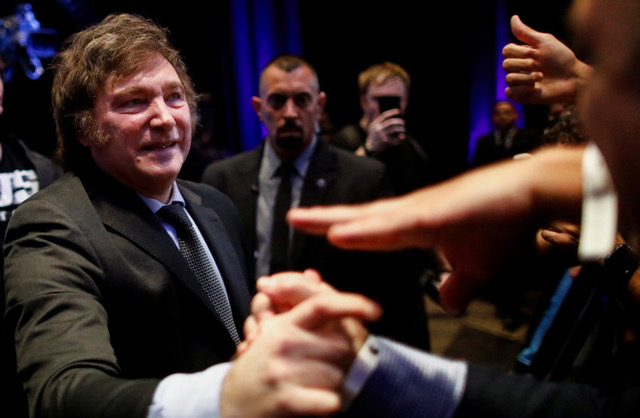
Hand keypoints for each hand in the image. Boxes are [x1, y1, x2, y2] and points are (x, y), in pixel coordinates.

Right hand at [223, 271, 379, 416]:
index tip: (375, 310)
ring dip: (337, 383)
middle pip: (339, 344)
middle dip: (344, 359)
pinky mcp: (285, 399)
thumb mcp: (273, 331)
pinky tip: (323, 402)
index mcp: (284, 324)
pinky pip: (329, 401)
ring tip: (320, 384)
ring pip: (337, 374)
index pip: (321, 305)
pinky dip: (332, 404)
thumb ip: (296, 304)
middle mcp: (283, 343)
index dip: (351, 304)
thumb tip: (314, 276)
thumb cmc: (260, 365)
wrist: (232, 402)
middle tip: (333, 368)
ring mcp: (282, 371)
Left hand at [288, 146, 583, 314]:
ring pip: (370, 218)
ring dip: (334, 221)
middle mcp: (411, 214)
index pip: (371, 229)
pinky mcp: (436, 213)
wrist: (535, 194)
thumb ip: (459, 286)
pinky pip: (394, 226)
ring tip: (299, 220)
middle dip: (324, 220)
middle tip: (292, 219)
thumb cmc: (506, 224)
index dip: (344, 230)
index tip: (317, 233)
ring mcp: (421, 211)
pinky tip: (339, 234)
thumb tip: (447, 303)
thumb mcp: (479, 270)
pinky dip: (365, 231)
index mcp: (417, 226)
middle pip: (360, 218)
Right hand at [363, 109, 405, 152]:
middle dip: (398, 121)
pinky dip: (400, 137)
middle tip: (403, 122)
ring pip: (393, 129)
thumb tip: (377, 107)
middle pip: (390, 122)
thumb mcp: (372, 126)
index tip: (399, 110)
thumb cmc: (373, 135)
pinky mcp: (385, 142)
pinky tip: (403, 136)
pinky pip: (395, 138)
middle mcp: (378, 129)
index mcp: (375, 124)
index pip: (384, 115)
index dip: (392, 112)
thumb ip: (375, 117)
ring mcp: (381, 135)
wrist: (372, 148)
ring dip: (400, 128)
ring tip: (404, 129)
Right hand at [503, 15, 591, 104]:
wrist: (573, 79)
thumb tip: (513, 17)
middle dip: (525, 64)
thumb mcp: (544, 42)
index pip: (506, 51)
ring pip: (509, 78)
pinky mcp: (521, 96)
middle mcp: (518, 68)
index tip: (537, 53)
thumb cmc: (562, 59)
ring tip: (541, 77)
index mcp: (522, 55)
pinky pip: (509, 92)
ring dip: (527, 77)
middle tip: (540, 65)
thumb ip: (526, 32)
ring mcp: (519, 82)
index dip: (520, 52)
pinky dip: (522, 89)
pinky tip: (534, 88)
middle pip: (506, 64)